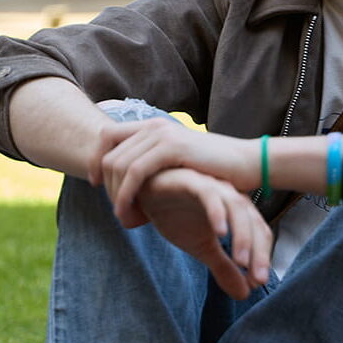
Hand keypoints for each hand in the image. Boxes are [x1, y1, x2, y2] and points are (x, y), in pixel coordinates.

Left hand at [89, 118, 257, 221]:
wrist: (247, 164)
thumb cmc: (213, 169)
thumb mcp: (176, 162)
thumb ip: (153, 163)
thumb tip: (129, 178)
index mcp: (151, 125)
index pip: (106, 136)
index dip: (95, 160)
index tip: (96, 184)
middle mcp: (152, 125)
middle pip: (108, 154)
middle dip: (106, 185)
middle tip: (117, 211)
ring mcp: (161, 133)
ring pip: (118, 164)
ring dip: (115, 194)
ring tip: (123, 217)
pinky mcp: (171, 147)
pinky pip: (135, 171)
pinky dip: (126, 194)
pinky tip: (130, 211)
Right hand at [135, 167, 271, 299]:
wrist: (142, 194)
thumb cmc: (174, 214)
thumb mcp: (200, 246)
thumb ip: (223, 266)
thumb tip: (244, 294)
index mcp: (235, 210)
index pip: (259, 233)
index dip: (261, 258)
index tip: (257, 283)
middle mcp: (228, 195)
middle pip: (253, 222)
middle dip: (258, 251)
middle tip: (257, 279)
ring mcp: (210, 186)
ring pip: (236, 207)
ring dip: (242, 235)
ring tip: (240, 261)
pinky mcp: (190, 180)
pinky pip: (209, 194)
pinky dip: (217, 212)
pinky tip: (220, 233)